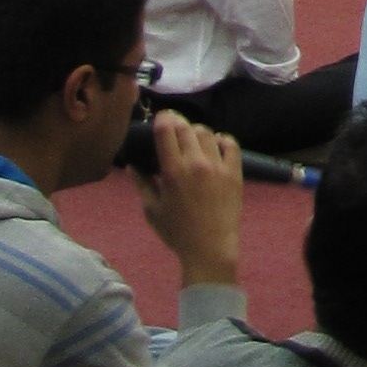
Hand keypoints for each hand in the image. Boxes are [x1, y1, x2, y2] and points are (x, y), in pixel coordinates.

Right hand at [134, 113, 245, 288]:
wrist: (210, 248)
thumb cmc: (177, 232)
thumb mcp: (152, 209)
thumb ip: (142, 183)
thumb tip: (132, 164)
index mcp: (173, 171)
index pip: (166, 130)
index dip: (162, 119)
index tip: (160, 118)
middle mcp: (196, 163)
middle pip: (186, 127)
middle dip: (177, 121)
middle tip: (172, 123)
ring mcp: (218, 166)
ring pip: (207, 133)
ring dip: (196, 131)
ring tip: (191, 138)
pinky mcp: (234, 173)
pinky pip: (231, 145)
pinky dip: (222, 139)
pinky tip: (215, 144)